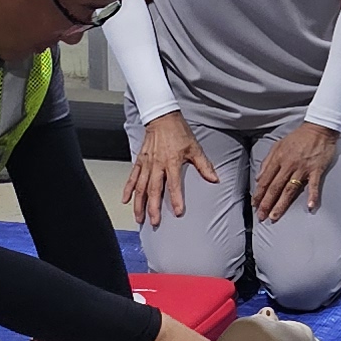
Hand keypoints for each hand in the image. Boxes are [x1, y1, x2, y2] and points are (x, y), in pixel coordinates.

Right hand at [123, 113, 217, 228]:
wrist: (162, 118)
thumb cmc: (178, 132)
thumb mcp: (194, 148)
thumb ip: (204, 165)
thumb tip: (215, 179)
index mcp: (172, 162)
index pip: (174, 184)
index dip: (176, 199)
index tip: (177, 212)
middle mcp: (157, 165)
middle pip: (153, 190)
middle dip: (153, 207)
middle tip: (154, 222)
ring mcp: (146, 164)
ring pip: (140, 187)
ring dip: (139, 204)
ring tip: (139, 218)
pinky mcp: (139, 161)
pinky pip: (132, 177)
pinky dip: (128, 189)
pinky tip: (125, 200)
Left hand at [255, 123, 338, 220]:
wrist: (319, 129)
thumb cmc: (298, 137)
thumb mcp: (278, 145)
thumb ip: (267, 161)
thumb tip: (259, 177)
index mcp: (279, 159)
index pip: (266, 180)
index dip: (259, 194)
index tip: (254, 205)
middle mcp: (289, 165)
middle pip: (275, 187)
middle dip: (267, 203)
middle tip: (261, 216)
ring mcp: (303, 168)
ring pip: (290, 189)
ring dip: (282, 204)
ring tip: (275, 216)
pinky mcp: (316, 169)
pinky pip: (314, 185)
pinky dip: (312, 196)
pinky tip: (309, 207)